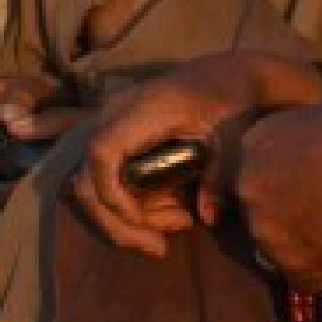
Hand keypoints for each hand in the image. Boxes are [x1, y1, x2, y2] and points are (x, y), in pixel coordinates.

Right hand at [71, 55, 264, 258]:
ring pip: (94, 183)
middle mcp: (117, 113)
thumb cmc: (232, 98)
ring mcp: (114, 124)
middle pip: (88, 178)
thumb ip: (220, 174)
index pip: (102, 153)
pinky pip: (110, 177)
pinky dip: (134, 203)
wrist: (230, 73)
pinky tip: (175, 212)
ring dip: (128, 217)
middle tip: (158, 248)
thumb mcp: (233, 136)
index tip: (143, 221)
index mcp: (144, 109)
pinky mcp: (120, 137)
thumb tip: (208, 218)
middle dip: (116, 222)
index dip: (111, 195)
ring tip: (182, 224)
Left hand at [234, 103, 321, 293]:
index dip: (280, 191)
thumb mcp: (317, 123)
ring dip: (307, 248)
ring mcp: (264, 223)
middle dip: (288, 222)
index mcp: (255, 143)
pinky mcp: (289, 257)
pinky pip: (303, 279)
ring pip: (278, 251)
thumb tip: (307, 165)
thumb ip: (297, 148)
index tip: (304, 195)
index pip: (253, 178)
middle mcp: (248, 184)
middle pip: (260, 216)